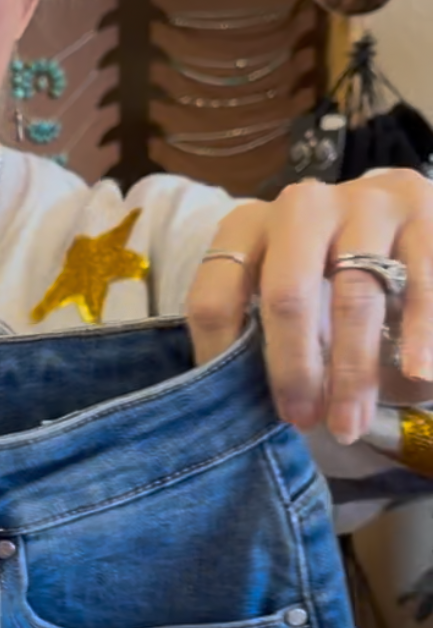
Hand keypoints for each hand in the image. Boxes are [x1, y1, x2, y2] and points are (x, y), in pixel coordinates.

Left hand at [187, 172, 432, 440]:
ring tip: (351, 424)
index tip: (241, 409)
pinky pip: (421, 281)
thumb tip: (242, 408)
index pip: (216, 294)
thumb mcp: (288, 290)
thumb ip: (264, 333)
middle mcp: (303, 207)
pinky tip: (419, 374)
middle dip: (294, 368)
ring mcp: (365, 203)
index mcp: (250, 225)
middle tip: (303, 420)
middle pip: (288, 294)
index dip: (223, 358)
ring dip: (353, 370)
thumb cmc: (330, 268)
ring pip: (355, 295)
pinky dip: (420, 333)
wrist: (398, 214)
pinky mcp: (421, 211)